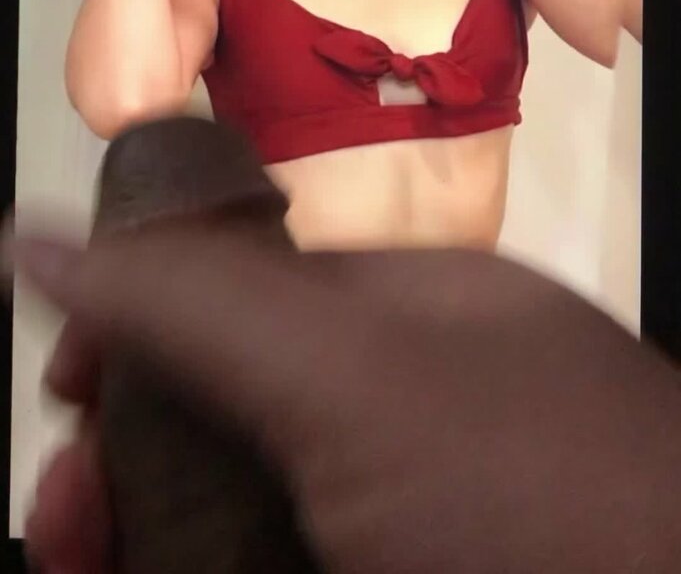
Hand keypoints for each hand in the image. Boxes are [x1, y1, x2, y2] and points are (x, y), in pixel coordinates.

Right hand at [6, 221, 680, 572]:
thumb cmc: (538, 491)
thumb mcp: (356, 374)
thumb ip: (198, 300)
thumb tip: (39, 240)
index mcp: (399, 319)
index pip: (235, 294)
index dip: (137, 332)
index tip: (71, 390)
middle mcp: (395, 411)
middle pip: (222, 414)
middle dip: (125, 460)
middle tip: (72, 522)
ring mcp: (393, 511)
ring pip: (234, 505)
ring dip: (142, 534)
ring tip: (87, 551)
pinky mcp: (389, 562)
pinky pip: (258, 554)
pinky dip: (192, 560)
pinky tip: (147, 566)